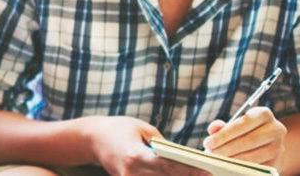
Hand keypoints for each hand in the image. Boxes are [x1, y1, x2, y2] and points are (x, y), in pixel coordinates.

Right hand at [78, 116, 203, 175]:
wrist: (91, 139)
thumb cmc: (119, 128)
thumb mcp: (143, 129)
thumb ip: (162, 144)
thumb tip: (181, 156)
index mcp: (136, 155)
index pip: (167, 166)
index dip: (188, 170)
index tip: (205, 170)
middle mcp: (131, 173)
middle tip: (207, 175)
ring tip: (193, 175)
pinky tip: (176, 175)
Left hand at [203, 107, 286, 166]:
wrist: (266, 147)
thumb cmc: (244, 134)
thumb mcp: (234, 126)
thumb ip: (222, 126)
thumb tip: (213, 128)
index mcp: (264, 114)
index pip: (245, 122)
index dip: (225, 134)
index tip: (208, 142)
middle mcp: (276, 129)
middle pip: (250, 140)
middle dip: (227, 148)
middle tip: (211, 154)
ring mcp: (278, 147)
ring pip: (254, 156)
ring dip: (233, 160)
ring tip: (218, 161)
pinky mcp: (277, 163)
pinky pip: (258, 168)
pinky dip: (242, 169)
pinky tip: (229, 168)